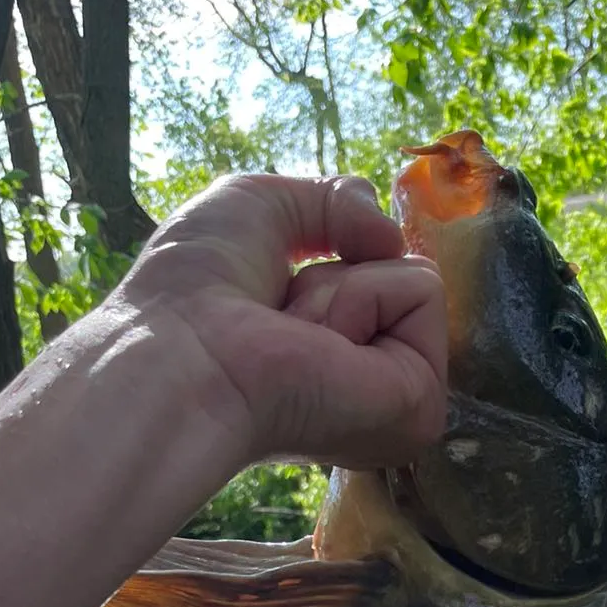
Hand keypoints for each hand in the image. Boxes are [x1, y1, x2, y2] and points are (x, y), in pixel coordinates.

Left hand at [110, 173, 447, 468]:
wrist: (184, 350)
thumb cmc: (197, 288)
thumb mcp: (262, 205)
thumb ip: (333, 199)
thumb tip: (392, 237)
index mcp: (326, 356)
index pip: (370, 270)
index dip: (330, 253)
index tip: (273, 284)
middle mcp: (366, 383)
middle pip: (393, 267)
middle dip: (332, 270)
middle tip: (278, 313)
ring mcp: (400, 398)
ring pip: (410, 277)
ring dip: (341, 287)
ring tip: (293, 332)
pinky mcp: (420, 407)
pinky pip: (421, 292)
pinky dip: (365, 295)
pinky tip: (319, 344)